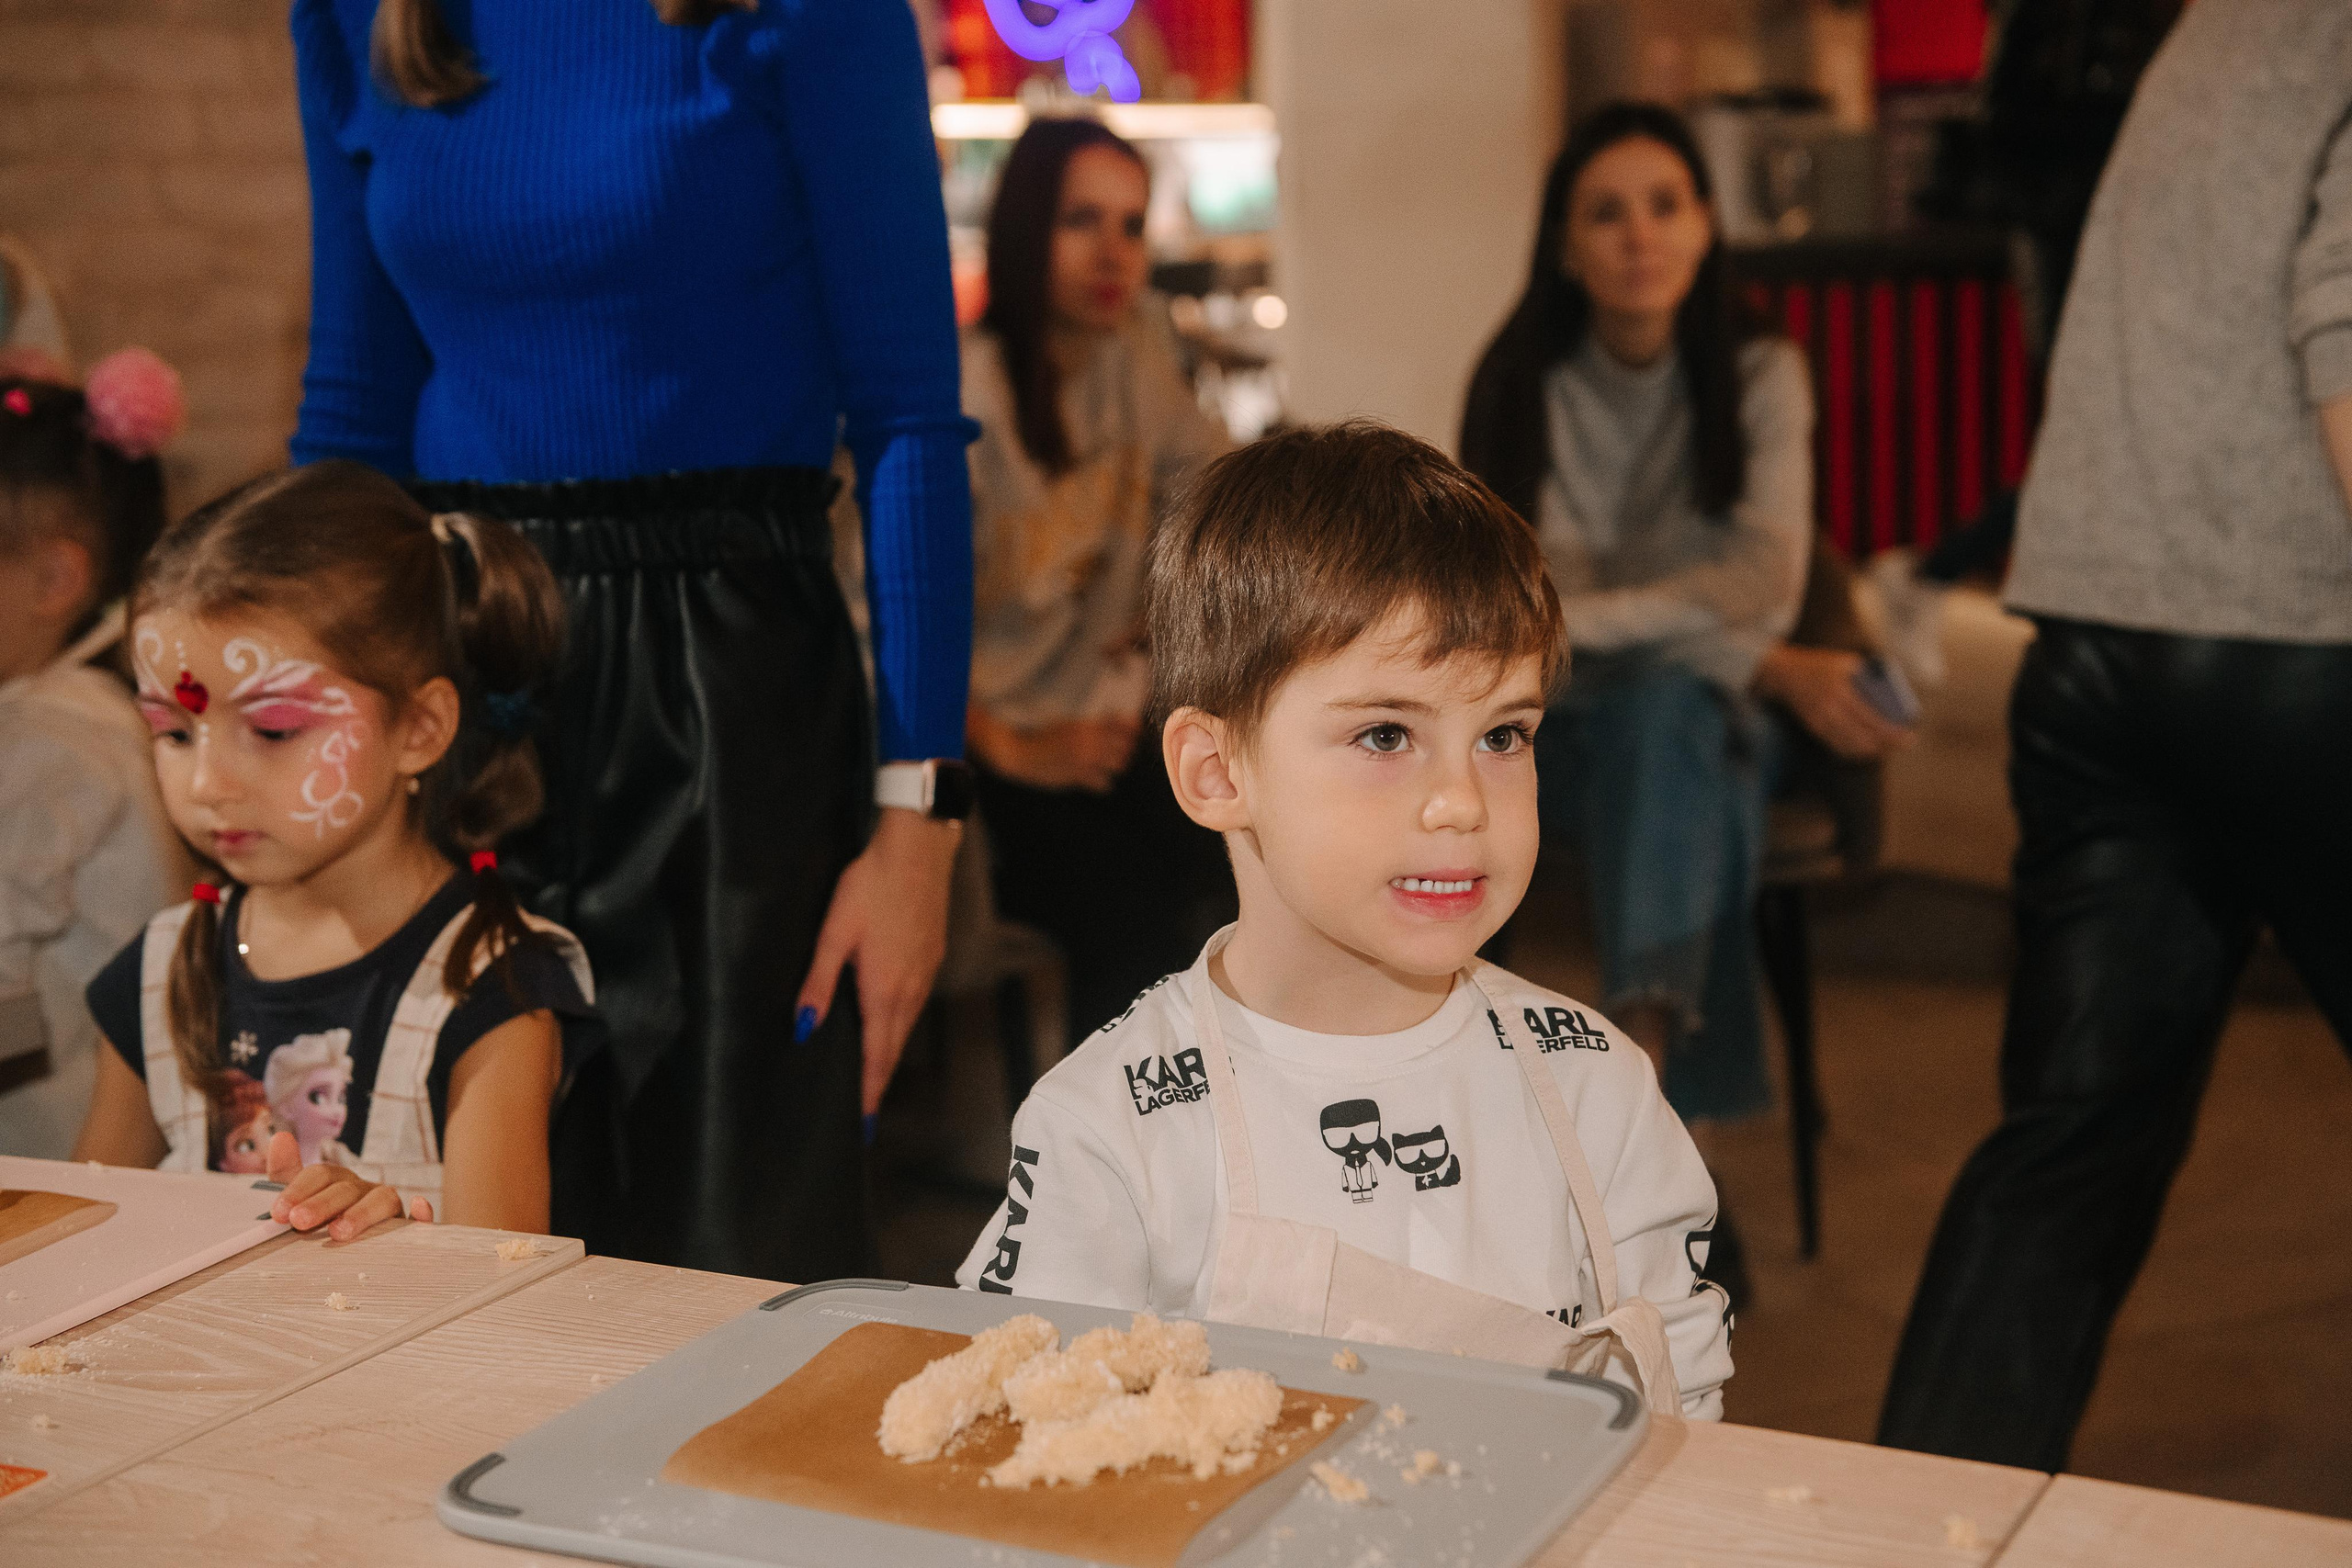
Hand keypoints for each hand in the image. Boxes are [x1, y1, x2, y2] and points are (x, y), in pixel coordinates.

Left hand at [262, 1131, 430, 1240]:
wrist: (341, 1252)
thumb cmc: (319, 1223)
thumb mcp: (297, 1200)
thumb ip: (286, 1172)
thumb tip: (281, 1136)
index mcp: (337, 1181)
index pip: (321, 1174)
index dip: (299, 1189)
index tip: (279, 1212)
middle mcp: (364, 1190)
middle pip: (347, 1188)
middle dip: (322, 1204)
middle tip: (299, 1221)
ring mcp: (387, 1209)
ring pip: (383, 1200)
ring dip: (362, 1213)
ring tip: (339, 1232)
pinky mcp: (407, 1230)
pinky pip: (418, 1221)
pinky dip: (422, 1213)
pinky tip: (418, 1207)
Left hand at [796, 805, 960, 1115]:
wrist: (918, 850)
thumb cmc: (872, 885)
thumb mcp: (835, 932)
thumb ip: (818, 983)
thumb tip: (804, 1027)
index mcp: (884, 989)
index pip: (875, 1054)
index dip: (868, 1090)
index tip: (863, 1122)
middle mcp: (910, 989)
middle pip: (893, 1047)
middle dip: (878, 1080)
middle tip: (866, 1110)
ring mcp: (925, 973)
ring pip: (906, 1024)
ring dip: (890, 1052)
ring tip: (873, 1073)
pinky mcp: (932, 956)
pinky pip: (916, 1002)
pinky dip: (901, 1023)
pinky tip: (890, 1020)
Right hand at [968, 712, 1138, 792]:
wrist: (1020, 753)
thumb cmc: (1040, 735)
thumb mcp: (1066, 723)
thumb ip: (1088, 724)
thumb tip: (1109, 722)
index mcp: (1087, 725)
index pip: (1124, 725)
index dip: (1132, 729)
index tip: (1133, 732)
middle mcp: (1090, 742)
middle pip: (1126, 748)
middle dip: (1125, 749)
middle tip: (1119, 750)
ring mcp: (1085, 761)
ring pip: (1118, 766)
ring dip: (1116, 765)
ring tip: (1108, 765)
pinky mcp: (1078, 778)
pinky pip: (1104, 784)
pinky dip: (1103, 782)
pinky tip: (1096, 779)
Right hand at [1751, 644, 1912, 760]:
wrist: (1784, 674)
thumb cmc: (1820, 665)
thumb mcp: (1846, 662)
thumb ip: (1867, 674)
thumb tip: (1891, 691)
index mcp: (1840, 692)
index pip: (1872, 720)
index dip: (1892, 732)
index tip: (1908, 735)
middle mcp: (1830, 710)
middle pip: (1864, 738)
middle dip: (1887, 745)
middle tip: (1904, 743)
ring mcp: (1821, 722)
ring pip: (1851, 747)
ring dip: (1872, 750)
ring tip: (1888, 746)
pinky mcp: (1815, 728)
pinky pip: (1838, 747)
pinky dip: (1856, 751)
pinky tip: (1867, 749)